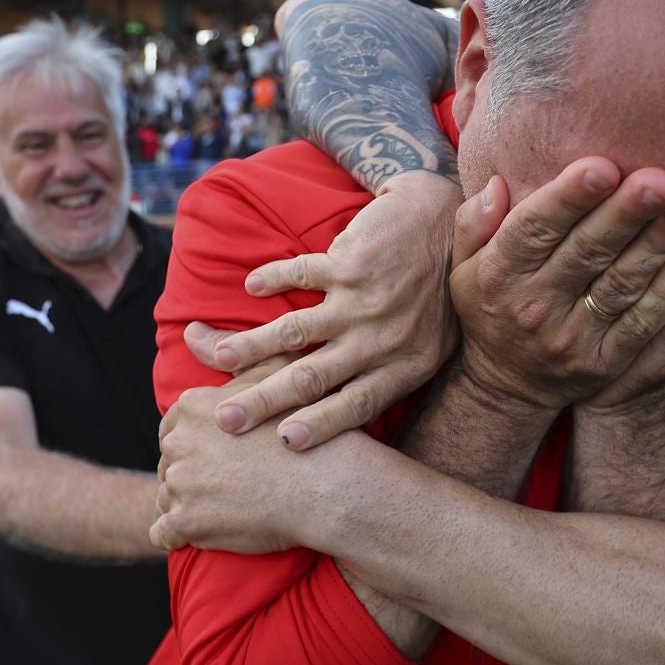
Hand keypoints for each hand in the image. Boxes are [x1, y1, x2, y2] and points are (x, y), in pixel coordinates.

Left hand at [153, 355, 365, 553]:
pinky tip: (206, 531)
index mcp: (191, 407)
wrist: (328, 485)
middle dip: (193, 474)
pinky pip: (163, 533)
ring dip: (188, 505)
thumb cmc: (309, 426)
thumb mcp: (273, 373)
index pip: (174, 430)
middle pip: (170, 463)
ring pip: (167, 497)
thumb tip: (190, 330)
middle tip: (231, 483)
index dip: (201, 444)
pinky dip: (179, 535)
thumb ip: (228, 351)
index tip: (227, 456)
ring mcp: (180, 483)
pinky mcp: (186, 522)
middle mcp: (177, 442)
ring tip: (227, 507)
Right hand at [184, 172, 463, 450]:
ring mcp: (364, 300)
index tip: (284, 443)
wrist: (446, 221)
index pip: (357, 406)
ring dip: (253, 345)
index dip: (321, 426)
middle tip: (225, 419)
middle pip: (313, 378)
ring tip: (218, 356)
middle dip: (265, 400)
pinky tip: (250, 286)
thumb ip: (392, 374)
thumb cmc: (435, 293)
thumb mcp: (430, 344)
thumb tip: (346, 411)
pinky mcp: (350, 261)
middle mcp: (383, 338)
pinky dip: (272, 279)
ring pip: (296, 331)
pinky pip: (300, 273)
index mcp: (405, 365)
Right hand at [448, 158, 664, 411]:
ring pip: (619, 286)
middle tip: (663, 180)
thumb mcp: (465, 266)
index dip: (569, 198)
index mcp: (500, 273)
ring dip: (656, 248)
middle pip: (586, 252)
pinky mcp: (603, 363)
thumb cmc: (493, 304)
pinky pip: (640, 326)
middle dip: (626, 214)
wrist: (507, 386)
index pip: (535, 229)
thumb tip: (497, 182)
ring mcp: (571, 339)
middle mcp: (534, 306)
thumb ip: (474, 222)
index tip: (603, 165)